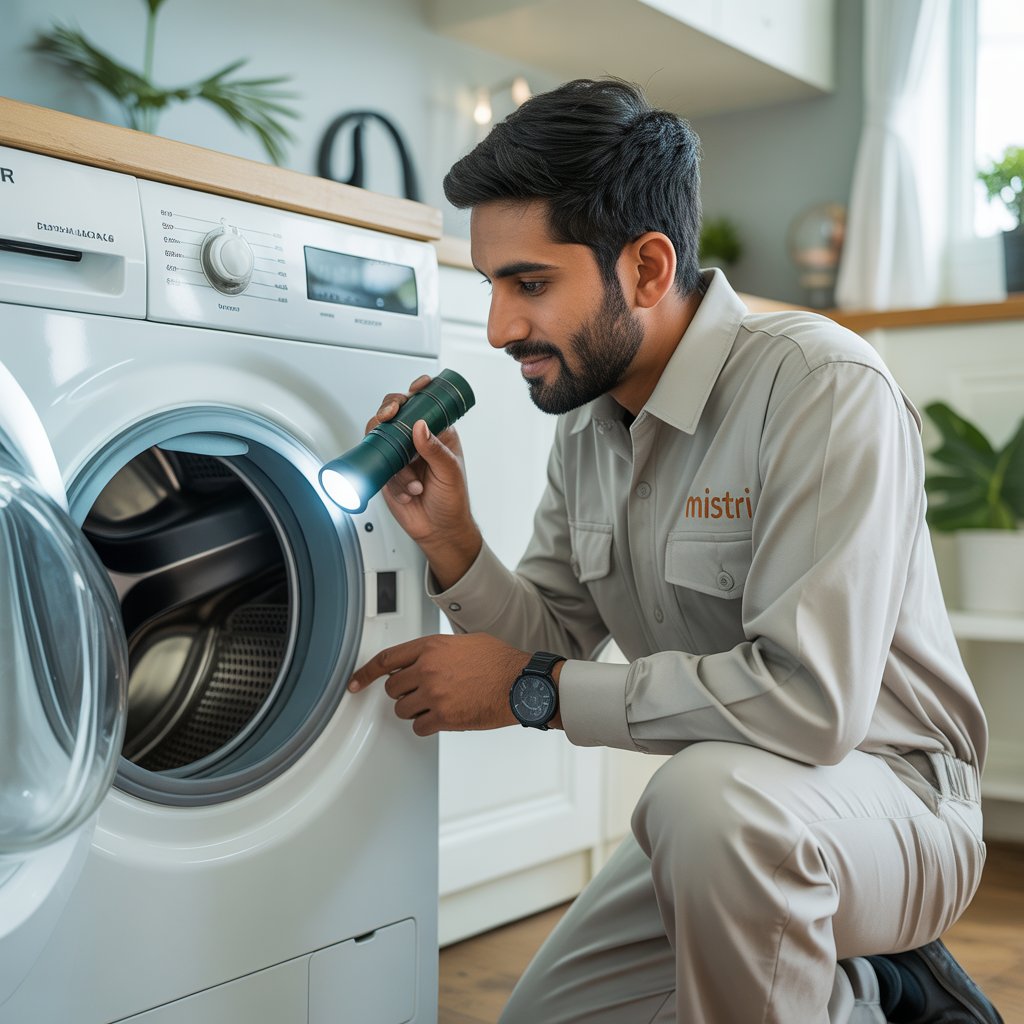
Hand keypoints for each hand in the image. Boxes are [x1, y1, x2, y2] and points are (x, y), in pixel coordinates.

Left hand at [348, 633, 531, 735]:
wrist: (520, 683)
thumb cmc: (500, 662)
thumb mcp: (465, 642)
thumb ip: (438, 650)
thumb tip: (425, 660)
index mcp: (431, 647)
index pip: (386, 660)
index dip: (365, 674)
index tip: (355, 683)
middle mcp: (427, 669)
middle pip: (392, 688)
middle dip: (403, 692)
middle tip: (420, 693)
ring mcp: (434, 694)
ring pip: (403, 710)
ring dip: (414, 710)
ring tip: (436, 704)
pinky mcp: (444, 717)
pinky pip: (419, 726)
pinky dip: (427, 725)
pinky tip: (441, 717)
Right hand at [367, 375, 481, 586]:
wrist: (439, 531)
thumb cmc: (452, 501)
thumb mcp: (450, 472)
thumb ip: (436, 450)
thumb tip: (421, 426)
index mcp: (437, 434)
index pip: (425, 405)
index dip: (417, 392)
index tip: (414, 390)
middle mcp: (416, 441)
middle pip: (395, 413)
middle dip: (389, 411)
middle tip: (388, 416)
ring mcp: (399, 455)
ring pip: (382, 439)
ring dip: (396, 463)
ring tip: (413, 483)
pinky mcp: (386, 472)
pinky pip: (379, 467)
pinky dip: (393, 482)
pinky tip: (408, 493)